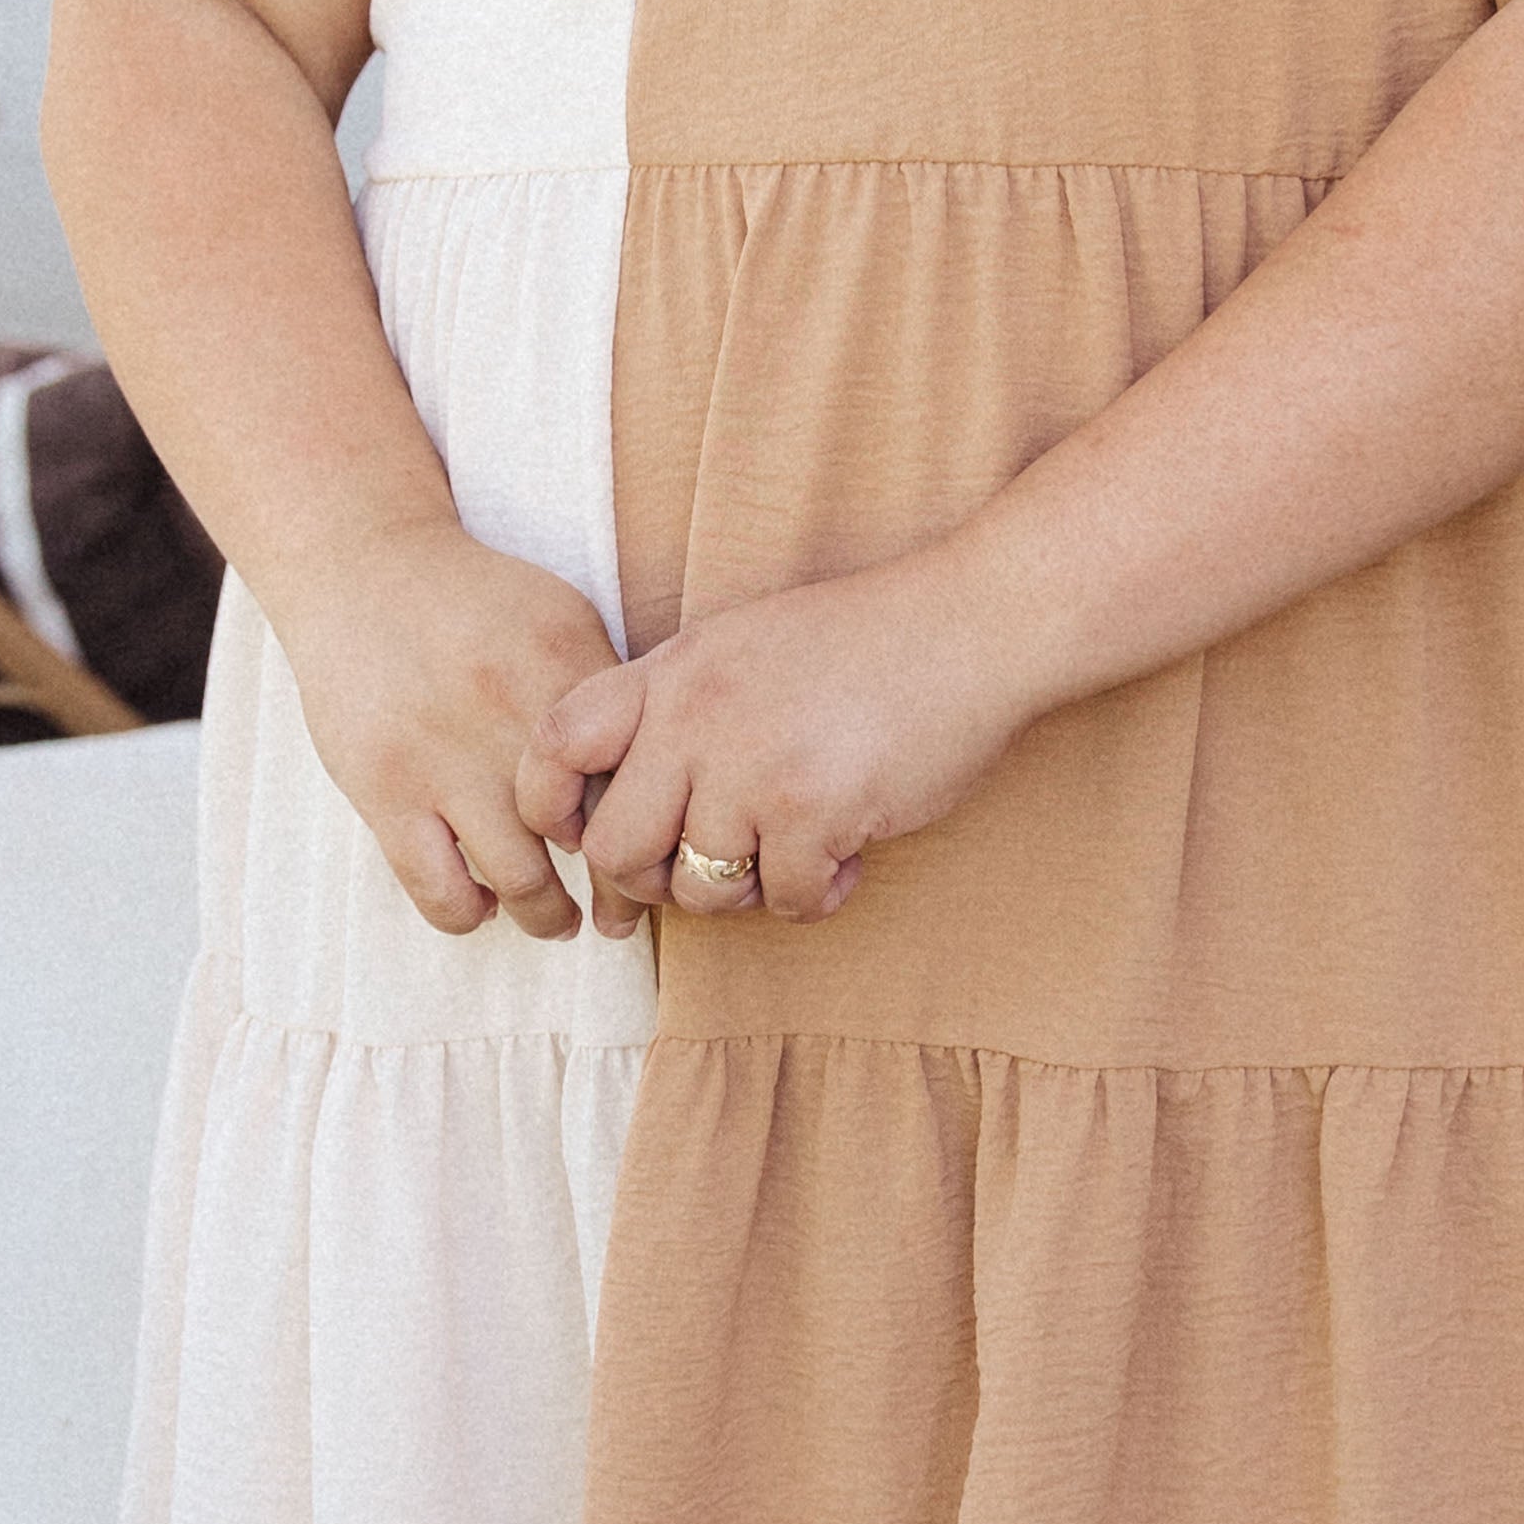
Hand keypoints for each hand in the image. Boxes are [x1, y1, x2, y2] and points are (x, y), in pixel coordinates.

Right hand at [280, 521, 640, 939]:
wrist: (361, 568)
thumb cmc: (471, 601)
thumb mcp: (560, 618)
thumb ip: (608, 690)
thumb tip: (663, 769)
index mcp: (568, 670)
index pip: (636, 779)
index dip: (657, 835)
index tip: (659, 862)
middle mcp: (514, 718)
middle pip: (590, 837)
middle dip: (614, 894)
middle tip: (619, 916)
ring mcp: (447, 760)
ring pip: (521, 878)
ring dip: (546, 914)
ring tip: (557, 922)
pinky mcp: (387, 791)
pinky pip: (440, 887)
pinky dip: (469, 911)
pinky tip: (483, 905)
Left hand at [513, 549, 1040, 924]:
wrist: (973, 624)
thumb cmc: (867, 639)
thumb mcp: (744, 642)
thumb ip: (680, 701)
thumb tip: (632, 789)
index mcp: (672, 672)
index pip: (555, 742)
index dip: (549, 803)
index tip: (587, 830)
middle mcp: (696, 719)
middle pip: (612, 846)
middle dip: (649, 880)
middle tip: (697, 871)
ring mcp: (751, 769)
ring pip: (696, 887)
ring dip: (739, 892)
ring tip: (783, 860)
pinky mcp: (813, 813)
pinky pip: (781, 900)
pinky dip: (812, 895)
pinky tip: (844, 860)